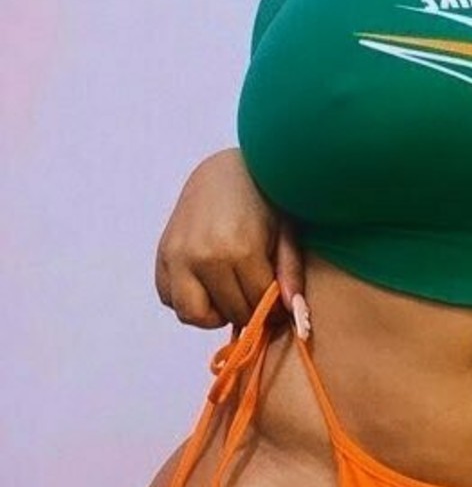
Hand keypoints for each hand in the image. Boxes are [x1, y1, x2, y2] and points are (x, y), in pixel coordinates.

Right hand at [154, 147, 306, 330]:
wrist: (225, 170)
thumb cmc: (263, 199)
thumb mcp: (286, 232)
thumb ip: (290, 274)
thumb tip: (294, 316)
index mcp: (238, 248)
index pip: (258, 304)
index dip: (273, 309)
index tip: (278, 302)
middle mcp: (203, 255)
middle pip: (230, 312)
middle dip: (248, 310)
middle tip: (256, 293)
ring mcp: (177, 256)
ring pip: (193, 315)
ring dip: (214, 312)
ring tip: (230, 291)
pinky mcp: (161, 255)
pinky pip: (170, 299)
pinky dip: (188, 299)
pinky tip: (208, 282)